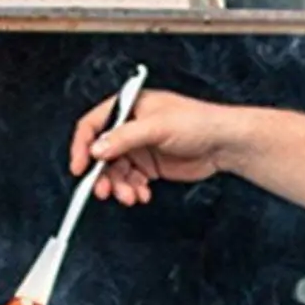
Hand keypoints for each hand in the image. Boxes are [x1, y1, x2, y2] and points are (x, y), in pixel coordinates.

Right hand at [69, 89, 239, 205]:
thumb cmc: (198, 122)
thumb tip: (97, 150)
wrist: (224, 143)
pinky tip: (142, 194)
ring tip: (130, 196)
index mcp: (128, 107)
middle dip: (102, 174)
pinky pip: (131, 181)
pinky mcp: (150, 166)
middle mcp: (130, 127)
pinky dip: (133, 190)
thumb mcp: (157, 127)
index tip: (79, 168)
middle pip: (102, 153)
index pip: (93, 125)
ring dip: (119, 186)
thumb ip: (124, 138)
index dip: (82, 146)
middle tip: (103, 191)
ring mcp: (139, 147)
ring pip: (116, 171)